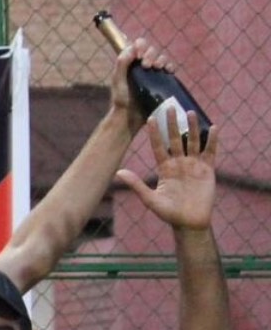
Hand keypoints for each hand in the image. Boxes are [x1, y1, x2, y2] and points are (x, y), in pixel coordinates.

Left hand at [109, 37, 173, 129]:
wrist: (130, 116)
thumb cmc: (121, 100)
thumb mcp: (118, 81)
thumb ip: (122, 64)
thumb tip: (131, 48)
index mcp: (130, 62)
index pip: (138, 45)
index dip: (141, 46)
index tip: (139, 57)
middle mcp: (141, 65)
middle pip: (151, 50)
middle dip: (151, 54)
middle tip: (146, 66)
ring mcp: (153, 72)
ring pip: (161, 57)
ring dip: (161, 59)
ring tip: (157, 68)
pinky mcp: (162, 80)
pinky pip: (170, 68)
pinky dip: (170, 66)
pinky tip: (168, 71)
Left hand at [118, 110, 216, 231]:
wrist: (189, 222)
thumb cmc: (168, 212)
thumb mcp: (150, 199)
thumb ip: (136, 184)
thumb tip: (117, 172)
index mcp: (164, 168)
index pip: (158, 146)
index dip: (154, 133)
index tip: (150, 118)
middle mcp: (179, 163)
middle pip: (175, 139)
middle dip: (172, 124)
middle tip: (170, 107)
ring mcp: (193, 165)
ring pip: (193, 141)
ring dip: (192, 127)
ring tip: (190, 112)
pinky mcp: (207, 169)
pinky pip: (210, 152)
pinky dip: (212, 140)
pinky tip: (213, 127)